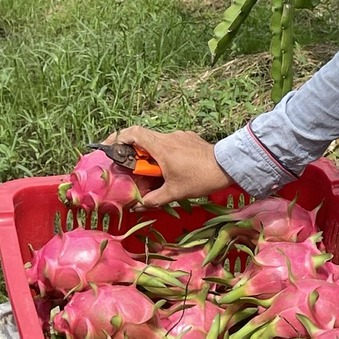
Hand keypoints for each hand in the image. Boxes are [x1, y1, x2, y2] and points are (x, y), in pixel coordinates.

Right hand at [109, 125, 231, 205]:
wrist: (229, 166)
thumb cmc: (200, 178)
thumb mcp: (174, 193)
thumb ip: (154, 199)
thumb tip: (139, 205)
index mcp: (161, 147)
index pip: (133, 133)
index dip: (118, 138)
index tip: (110, 148)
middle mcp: (169, 137)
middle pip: (143, 137)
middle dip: (134, 151)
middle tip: (131, 167)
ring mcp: (181, 136)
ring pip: (158, 141)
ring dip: (151, 154)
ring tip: (154, 171)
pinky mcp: (190, 138)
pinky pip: (171, 143)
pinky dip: (165, 153)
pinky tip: (172, 167)